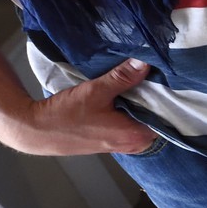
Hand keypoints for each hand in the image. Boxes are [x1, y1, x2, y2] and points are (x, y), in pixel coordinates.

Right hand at [0, 58, 157, 155]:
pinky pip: (132, 123)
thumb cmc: (66, 116)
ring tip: (140, 82)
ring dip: (142, 103)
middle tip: (155, 76)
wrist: (38, 130)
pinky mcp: (115, 141)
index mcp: (136, 136)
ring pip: (143, 120)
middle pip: (157, 118)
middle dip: (155, 98)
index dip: (168, 97)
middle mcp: (135, 144)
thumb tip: (144, 62)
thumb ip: (122, 77)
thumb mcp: (96, 91)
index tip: (168, 80)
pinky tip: (127, 95)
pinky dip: (131, 110)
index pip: (167, 117)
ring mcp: (125, 145)